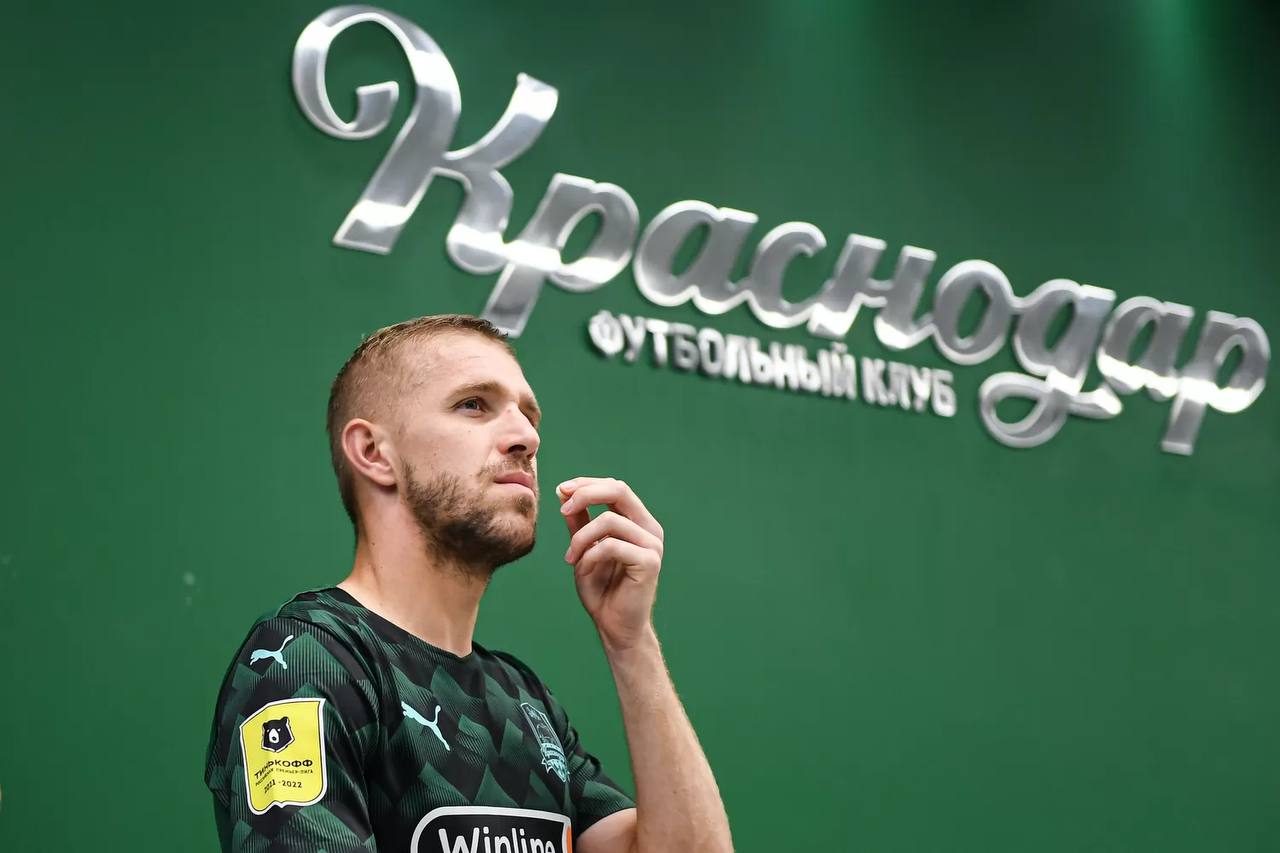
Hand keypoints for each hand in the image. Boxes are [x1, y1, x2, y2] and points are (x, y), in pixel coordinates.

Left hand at [558, 477, 663, 652]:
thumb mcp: (584, 548)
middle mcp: (649, 529)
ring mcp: (652, 545)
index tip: (561, 490)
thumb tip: (565, 492)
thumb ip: (579, 521)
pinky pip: (611, 546)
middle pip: (619, 490)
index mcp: (638, 521)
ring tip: (570, 557)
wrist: (614, 627)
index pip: (615, 487)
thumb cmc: (601, 589)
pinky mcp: (650, 562)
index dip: (587, 484)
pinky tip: (582, 570)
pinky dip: (589, 556)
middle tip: (562, 507)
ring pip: (610, 521)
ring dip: (581, 538)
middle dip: (586, 493)